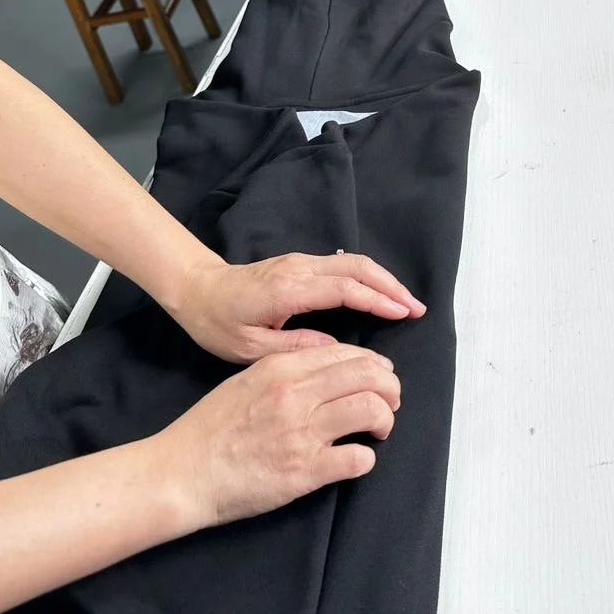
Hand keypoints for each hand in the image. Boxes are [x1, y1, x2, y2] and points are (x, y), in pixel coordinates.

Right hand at [155, 341, 401, 527]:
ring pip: (371, 410)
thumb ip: (287, 370)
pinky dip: (366, 458)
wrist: (182, 472)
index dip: (373, 365)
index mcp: (281, 368)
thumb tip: (328, 368)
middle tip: (390, 402)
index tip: (379, 376)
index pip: (347, 354)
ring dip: (384, 419)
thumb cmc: (210, 428)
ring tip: (379, 429)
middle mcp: (296, 395)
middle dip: (390, 388)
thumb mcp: (246, 380)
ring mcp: (302, 433)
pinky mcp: (304, 472)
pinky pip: (358, 459)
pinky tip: (356, 459)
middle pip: (369, 376)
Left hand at [170, 252, 426, 363]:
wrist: (196, 289)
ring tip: (406, 303)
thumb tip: (336, 350)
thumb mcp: (250, 347)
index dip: (378, 300)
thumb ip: (296, 347)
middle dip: (391, 286)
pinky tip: (379, 294)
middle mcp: (299, 268)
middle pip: (358, 268)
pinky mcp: (299, 263)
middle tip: (417, 309)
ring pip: (353, 262)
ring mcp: (300, 262)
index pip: (345, 288)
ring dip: (383, 280)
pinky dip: (367, 277)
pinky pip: (343, 265)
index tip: (404, 313)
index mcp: (289, 289)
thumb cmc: (217, 322)